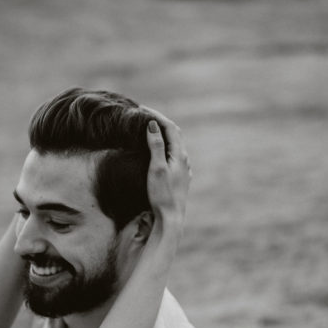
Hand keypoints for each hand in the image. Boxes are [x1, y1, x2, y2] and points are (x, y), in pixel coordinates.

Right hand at [145, 110, 190, 241]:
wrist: (171, 218)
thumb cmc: (162, 195)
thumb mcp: (157, 168)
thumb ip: (156, 146)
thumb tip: (153, 124)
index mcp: (180, 155)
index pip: (170, 128)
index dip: (157, 116)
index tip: (142, 109)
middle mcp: (185, 160)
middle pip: (174, 134)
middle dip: (161, 123)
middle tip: (145, 115)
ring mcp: (184, 170)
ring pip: (175, 145)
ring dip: (164, 134)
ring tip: (150, 129)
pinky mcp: (181, 178)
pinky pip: (174, 156)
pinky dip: (166, 147)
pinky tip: (161, 151)